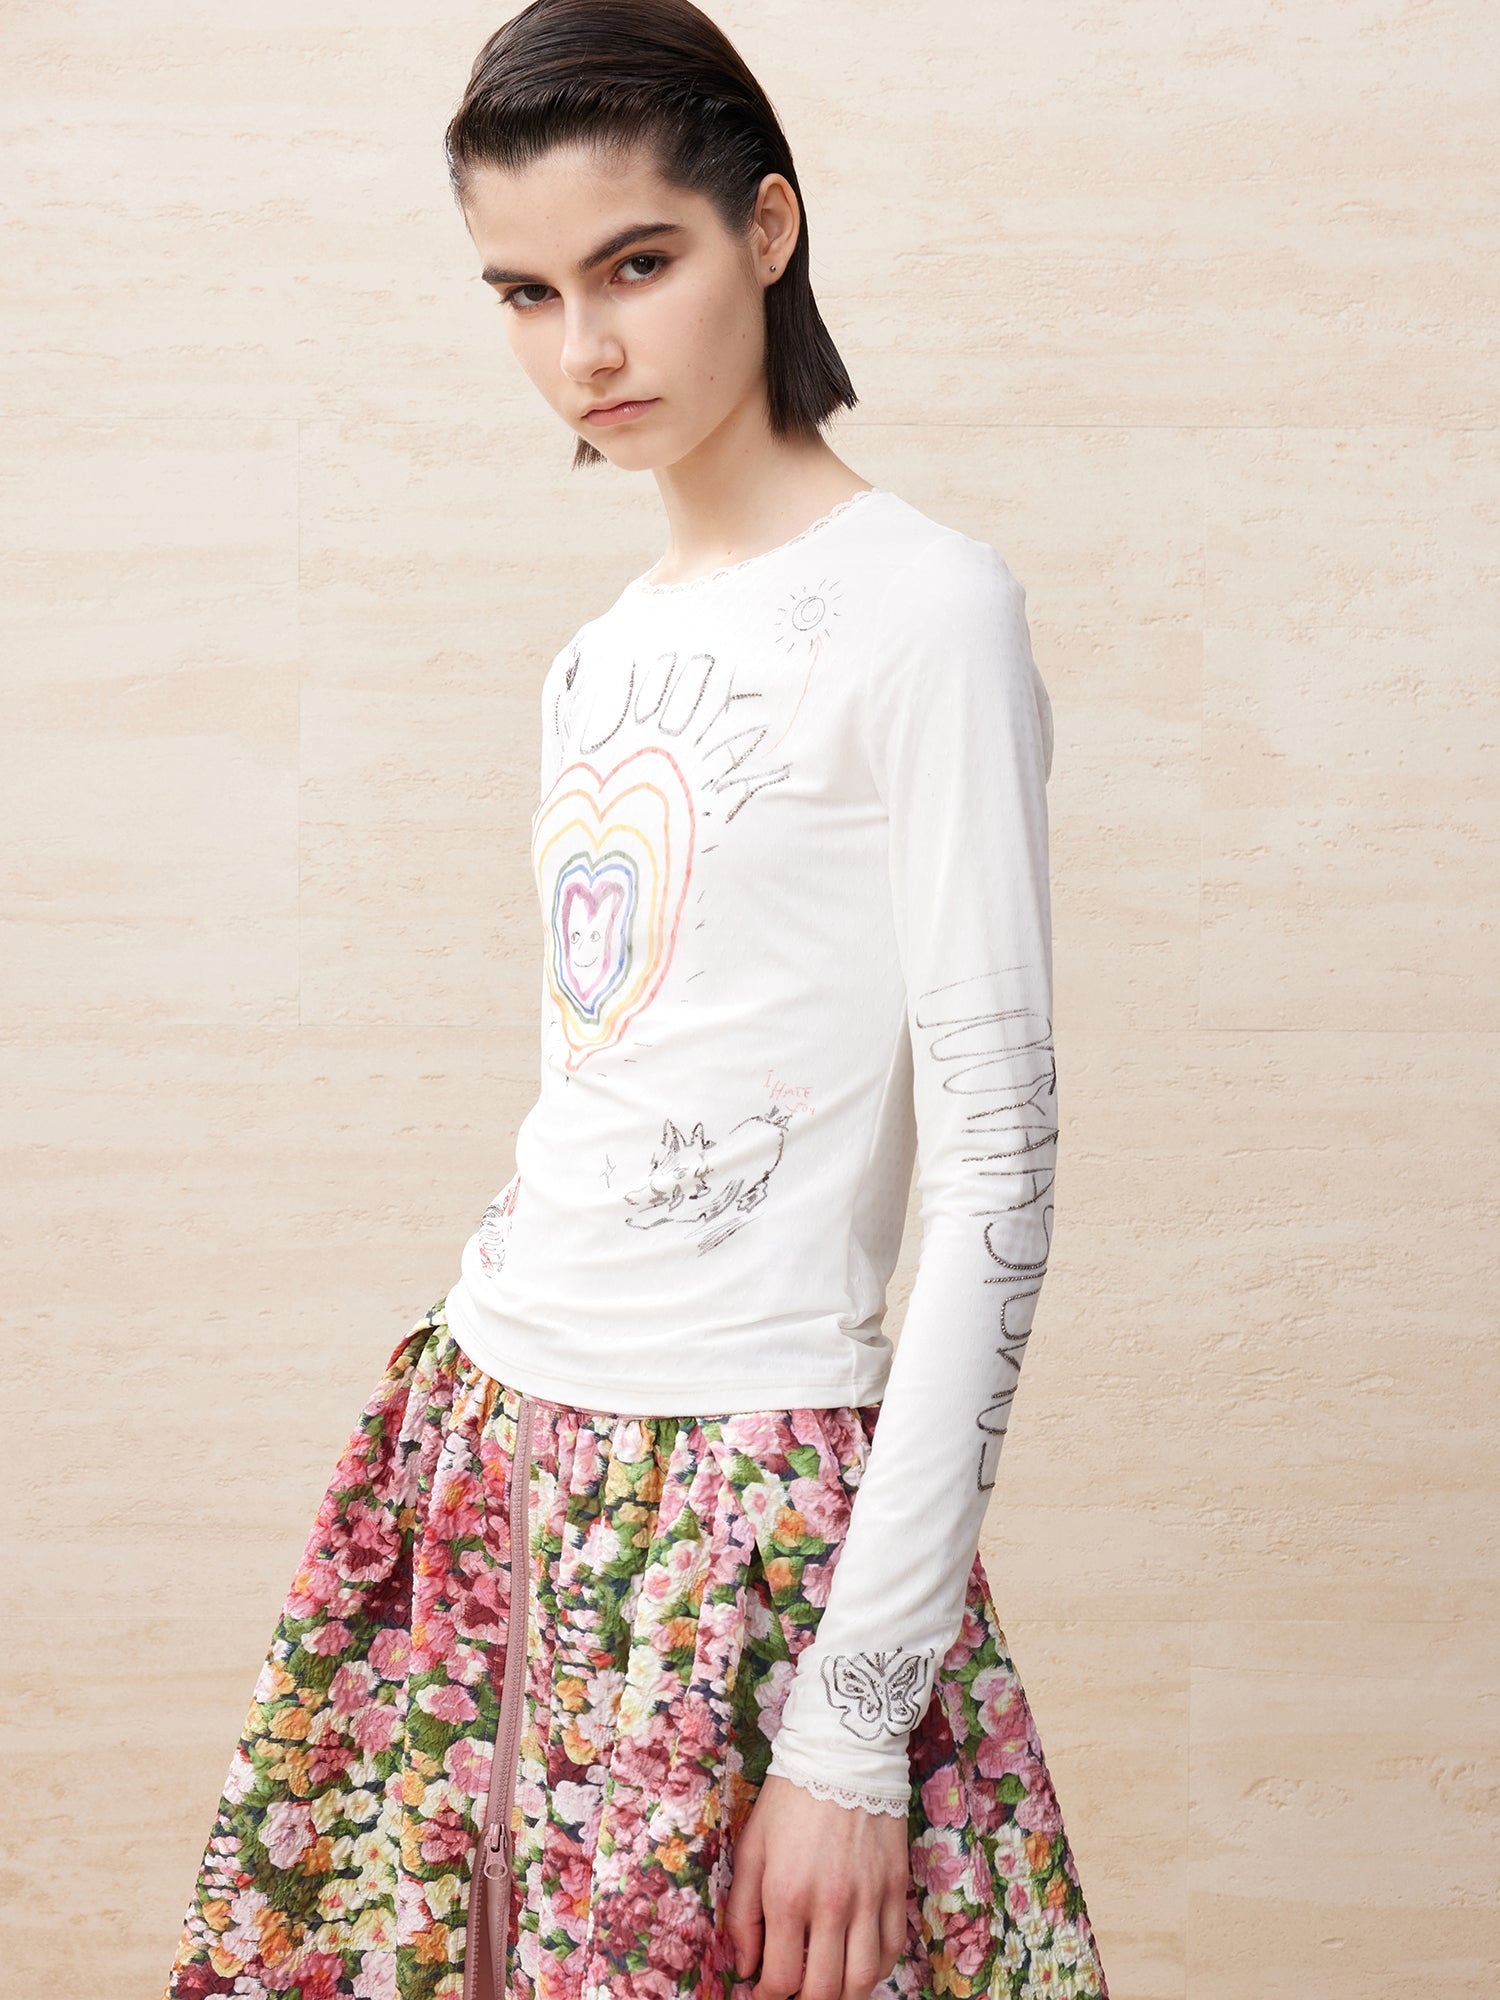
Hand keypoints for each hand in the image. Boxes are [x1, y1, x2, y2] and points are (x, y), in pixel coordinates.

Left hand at [725, 1771, 909, 1999]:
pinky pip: (894, 1948)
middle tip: (796, 1995)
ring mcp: (869, 1898)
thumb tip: (747, 1965)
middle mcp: (831, 1905)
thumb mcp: (751, 1849)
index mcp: (787, 1896)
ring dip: (843, 1995)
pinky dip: (877, 1968)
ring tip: (828, 1987)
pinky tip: (859, 1962)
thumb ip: (743, 1913)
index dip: (767, 1997)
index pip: (780, 1979)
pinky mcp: (896, 1887)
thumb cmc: (789, 1800)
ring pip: (863, 1980)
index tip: (763, 1992)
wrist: (843, 1753)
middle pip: (824, 1991)